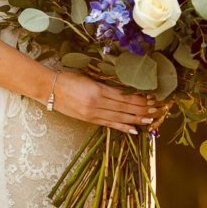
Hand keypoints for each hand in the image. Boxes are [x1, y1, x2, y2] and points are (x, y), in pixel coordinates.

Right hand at [52, 70, 172, 133]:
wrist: (48, 89)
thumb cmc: (67, 79)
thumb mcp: (88, 77)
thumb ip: (105, 85)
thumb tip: (124, 90)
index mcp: (98, 89)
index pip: (125, 96)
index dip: (140, 99)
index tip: (153, 98)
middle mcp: (97, 103)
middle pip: (125, 108)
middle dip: (143, 109)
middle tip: (158, 110)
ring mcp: (93, 113)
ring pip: (120, 117)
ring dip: (136, 119)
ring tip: (150, 120)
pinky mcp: (89, 119)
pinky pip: (109, 124)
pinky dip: (122, 127)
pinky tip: (133, 130)